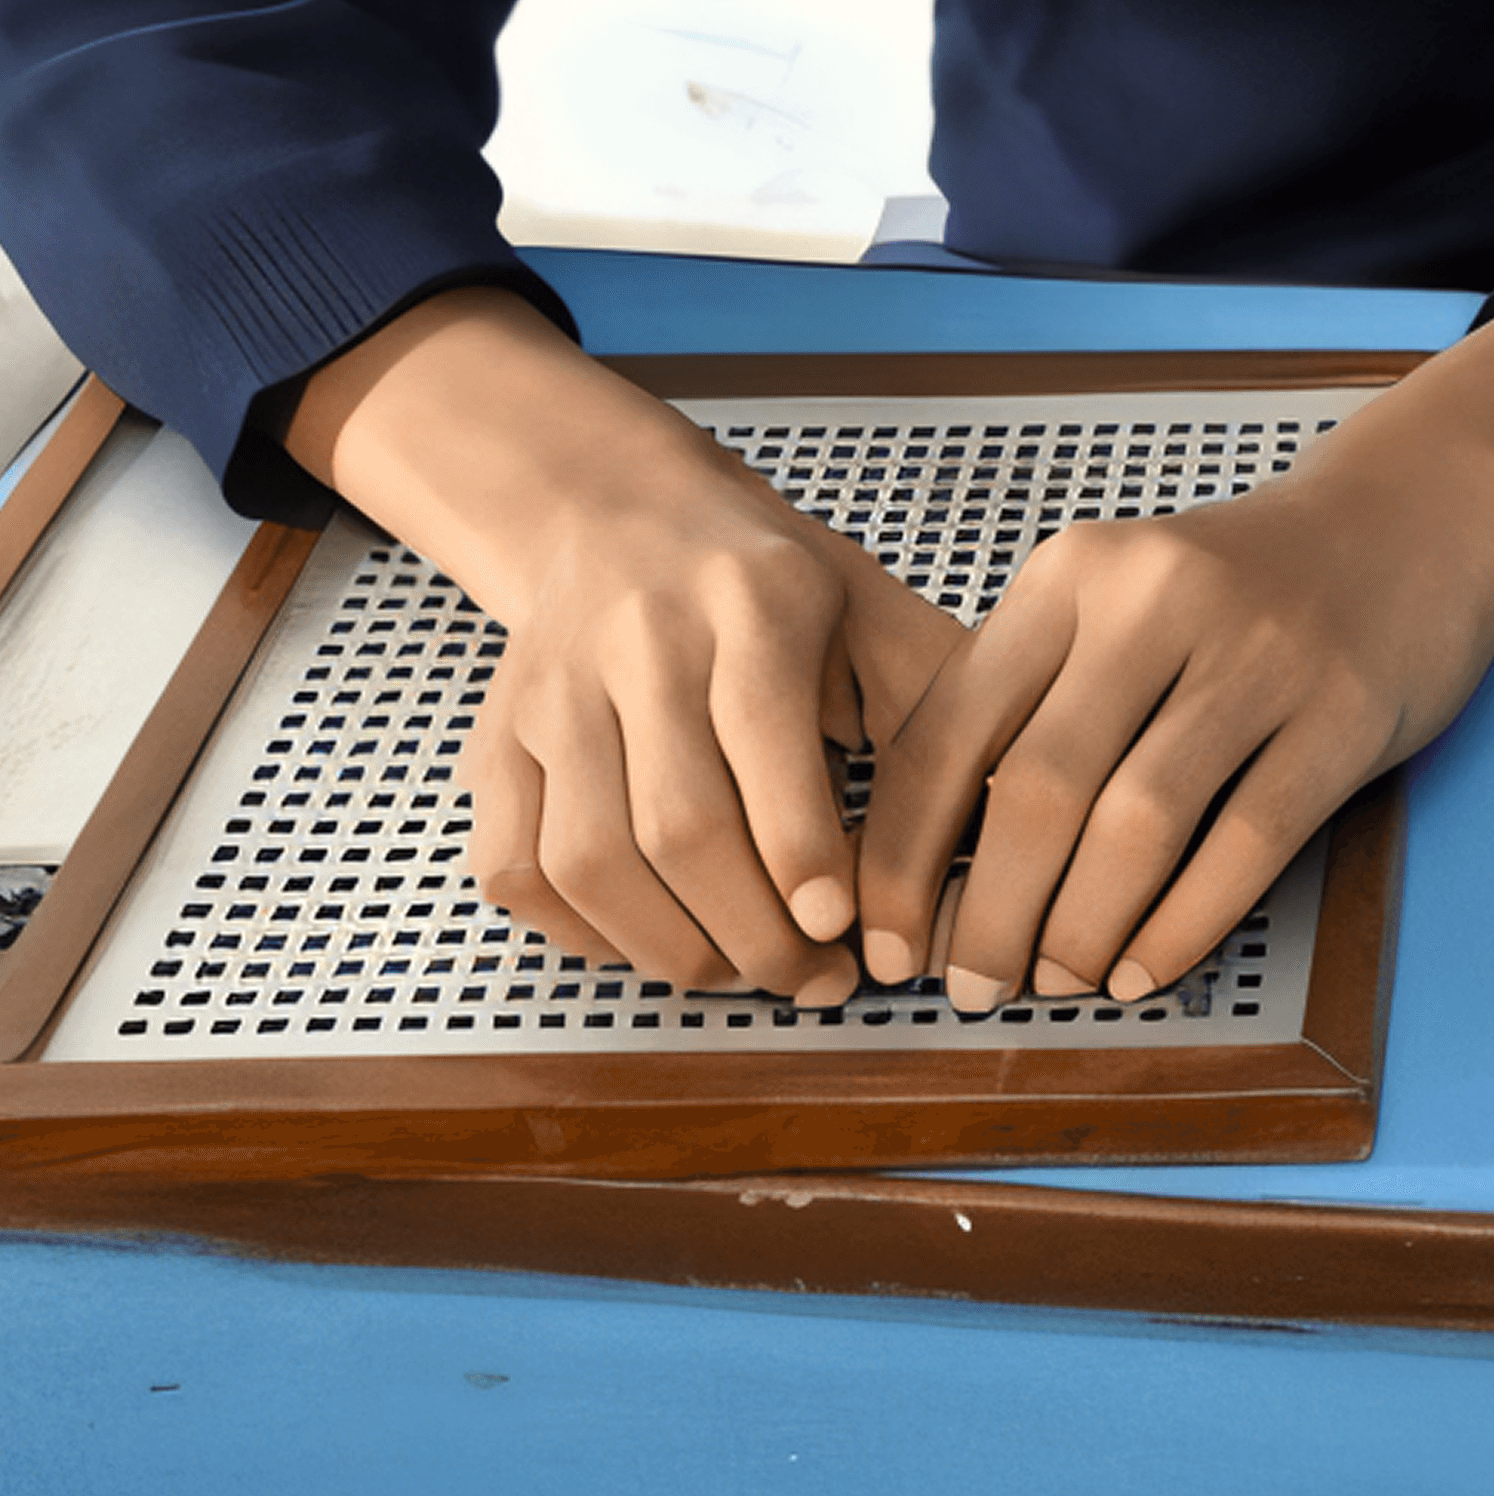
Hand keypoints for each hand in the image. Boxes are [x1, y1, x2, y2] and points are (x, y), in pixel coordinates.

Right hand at [287, 288, 965, 1001]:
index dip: (798, 846)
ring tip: (746, 974)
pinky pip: (517, 870)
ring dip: (670, 947)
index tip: (841, 929)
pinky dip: (585, 933)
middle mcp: (637, 641)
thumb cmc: (777, 585)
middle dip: (752, 930)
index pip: (763, 734)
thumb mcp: (875, 610)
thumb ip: (935, 707)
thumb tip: (995, 828)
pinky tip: (657, 943)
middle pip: (675, 821)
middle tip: (817, 981)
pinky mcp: (496, 744)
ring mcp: (550, 696)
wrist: (620, 514)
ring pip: (587, 859)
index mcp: (752, 599)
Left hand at [855, 258, 1493, 1008]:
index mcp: (1076, 572)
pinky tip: (1144, 969)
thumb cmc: (1244, 582)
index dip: (902, 856)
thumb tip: (942, 867)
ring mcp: (1261, 651)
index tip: (884, 941)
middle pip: (1036, 789)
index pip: (950, 729)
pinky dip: (1181, 926)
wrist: (1415, 511)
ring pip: (1137, 825)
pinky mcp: (1345, 709)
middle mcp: (1158, 597)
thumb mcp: (1122, 598)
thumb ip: (1039, 698)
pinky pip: (1246, 843)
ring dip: (1080, 931)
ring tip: (1059, 984)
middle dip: (988, 916)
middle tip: (974, 988)